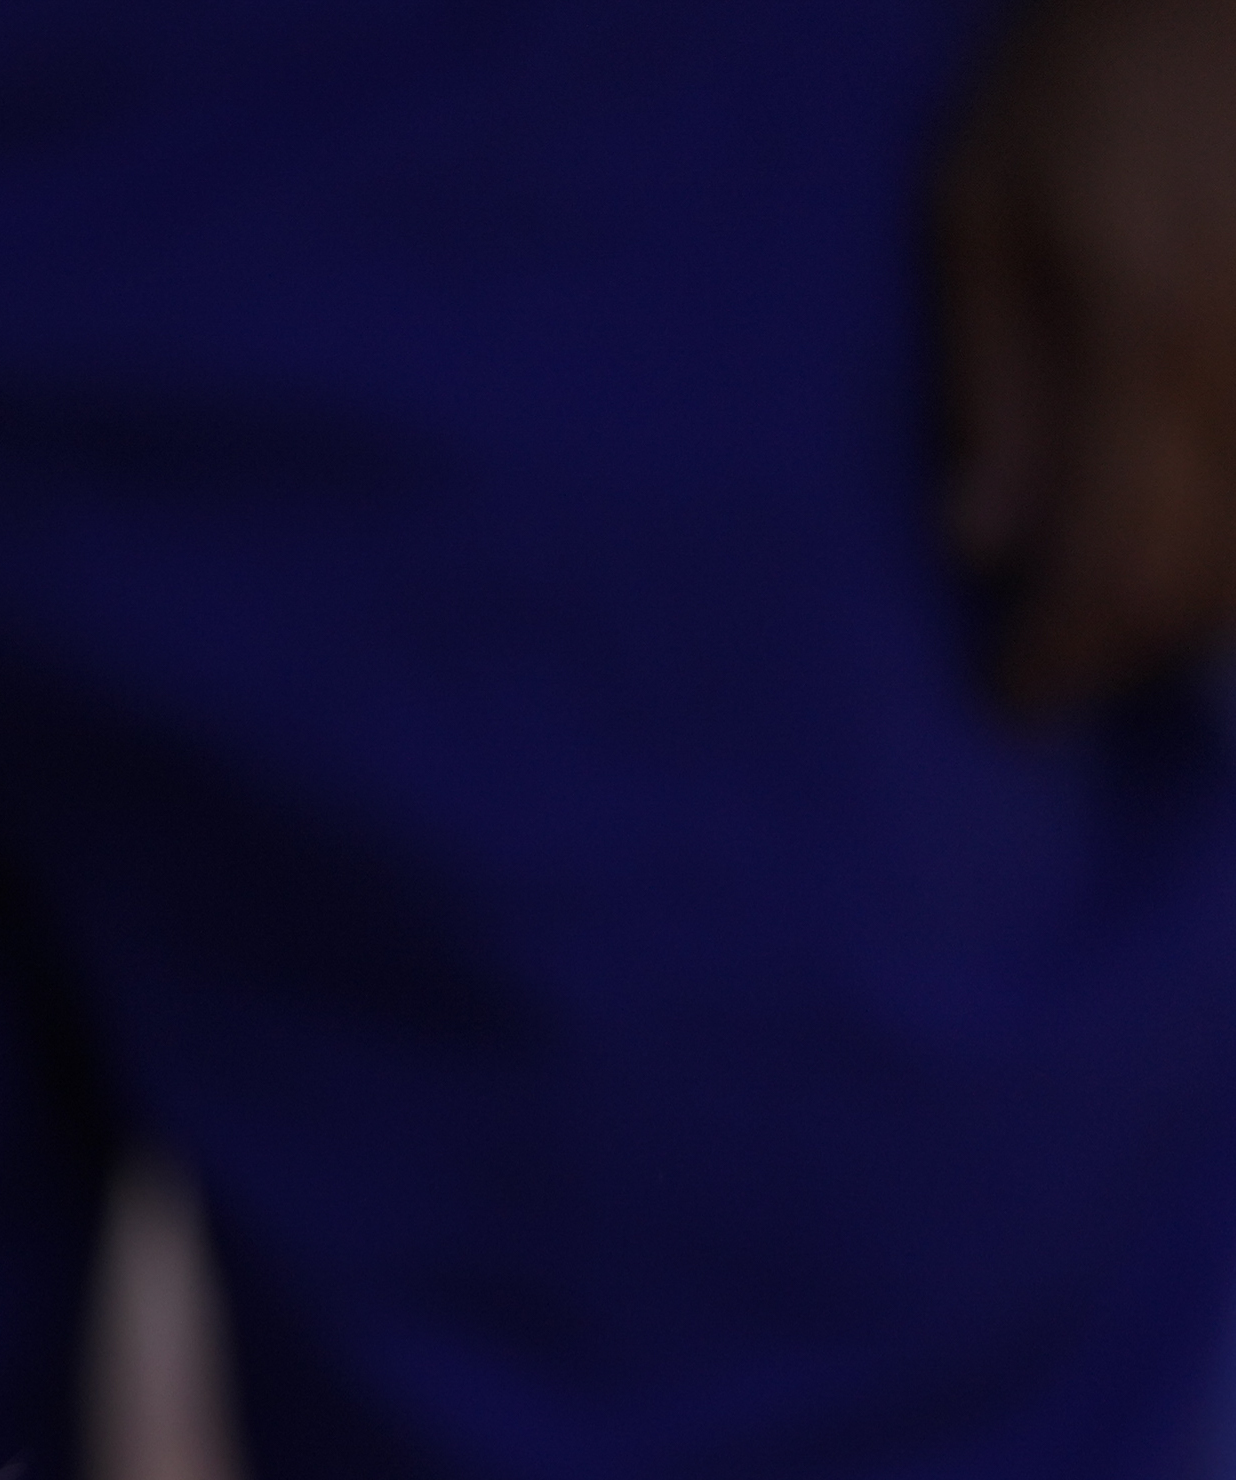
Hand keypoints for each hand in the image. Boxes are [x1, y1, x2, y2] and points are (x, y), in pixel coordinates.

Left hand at [939, 0, 1235, 711]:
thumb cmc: (1101, 60)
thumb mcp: (983, 204)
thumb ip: (990, 383)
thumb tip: (983, 549)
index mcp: (1146, 340)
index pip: (1111, 573)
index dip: (1062, 662)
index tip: (1009, 698)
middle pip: (1222, 582)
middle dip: (1138, 647)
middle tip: (1066, 661)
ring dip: (1215, 600)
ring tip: (1136, 604)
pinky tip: (1204, 523)